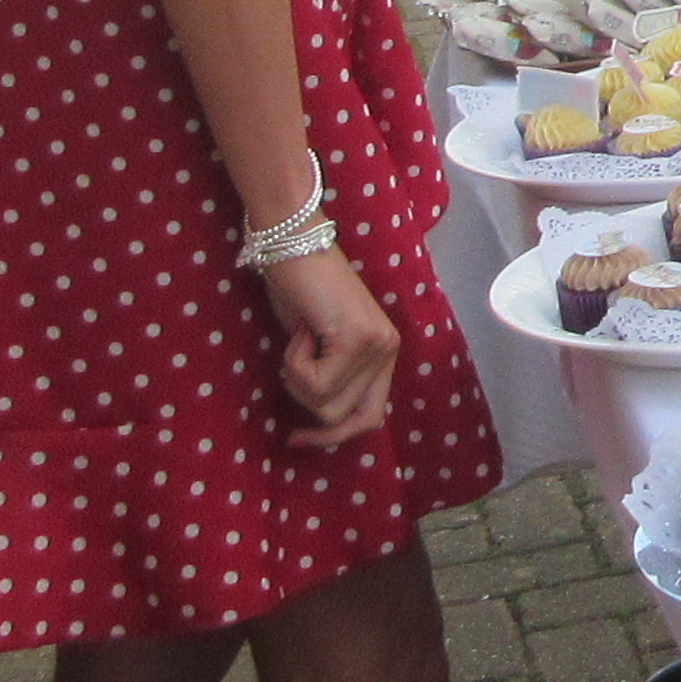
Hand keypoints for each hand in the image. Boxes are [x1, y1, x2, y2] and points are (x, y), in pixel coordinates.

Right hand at [262, 249, 399, 446]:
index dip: (332, 437)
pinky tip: (303, 327)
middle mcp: (389, 350)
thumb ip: (328, 377)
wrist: (291, 243)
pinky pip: (314, 383)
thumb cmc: (297, 289)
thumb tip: (321, 423)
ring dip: (297, 376)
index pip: (370, 418)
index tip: (296, 438)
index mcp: (384, 352)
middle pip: (344, 418)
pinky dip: (294, 361)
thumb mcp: (316, 345)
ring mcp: (377, 344)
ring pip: (325, 405)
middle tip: (293, 359)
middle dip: (306, 399)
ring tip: (302, 334)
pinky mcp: (357, 338)